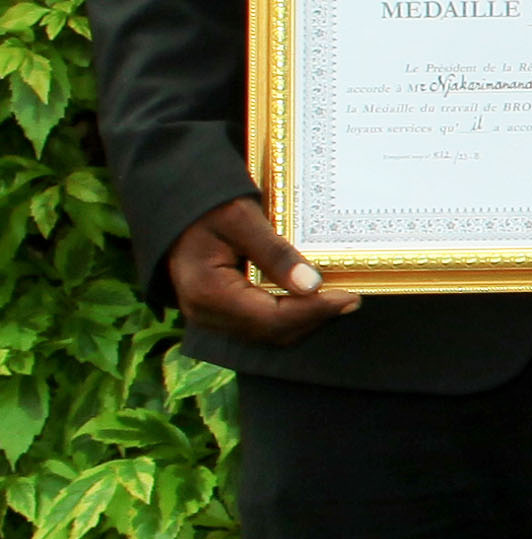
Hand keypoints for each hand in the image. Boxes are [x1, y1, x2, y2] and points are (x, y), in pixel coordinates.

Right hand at [163, 196, 358, 344]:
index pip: (271, 319)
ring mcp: (210, 316)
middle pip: (272, 331)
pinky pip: (259, 323)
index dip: (314, 312)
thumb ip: (274, 253)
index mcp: (207, 292)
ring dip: (304, 318)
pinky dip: (288, 315)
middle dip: (314, 317)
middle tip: (351, 298)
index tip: (349, 297)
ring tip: (337, 298)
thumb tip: (311, 285)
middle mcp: (205, 313)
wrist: (174, 207)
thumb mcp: (241, 218)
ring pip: (268, 332)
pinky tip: (311, 298)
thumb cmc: (206, 206)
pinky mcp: (218, 312)